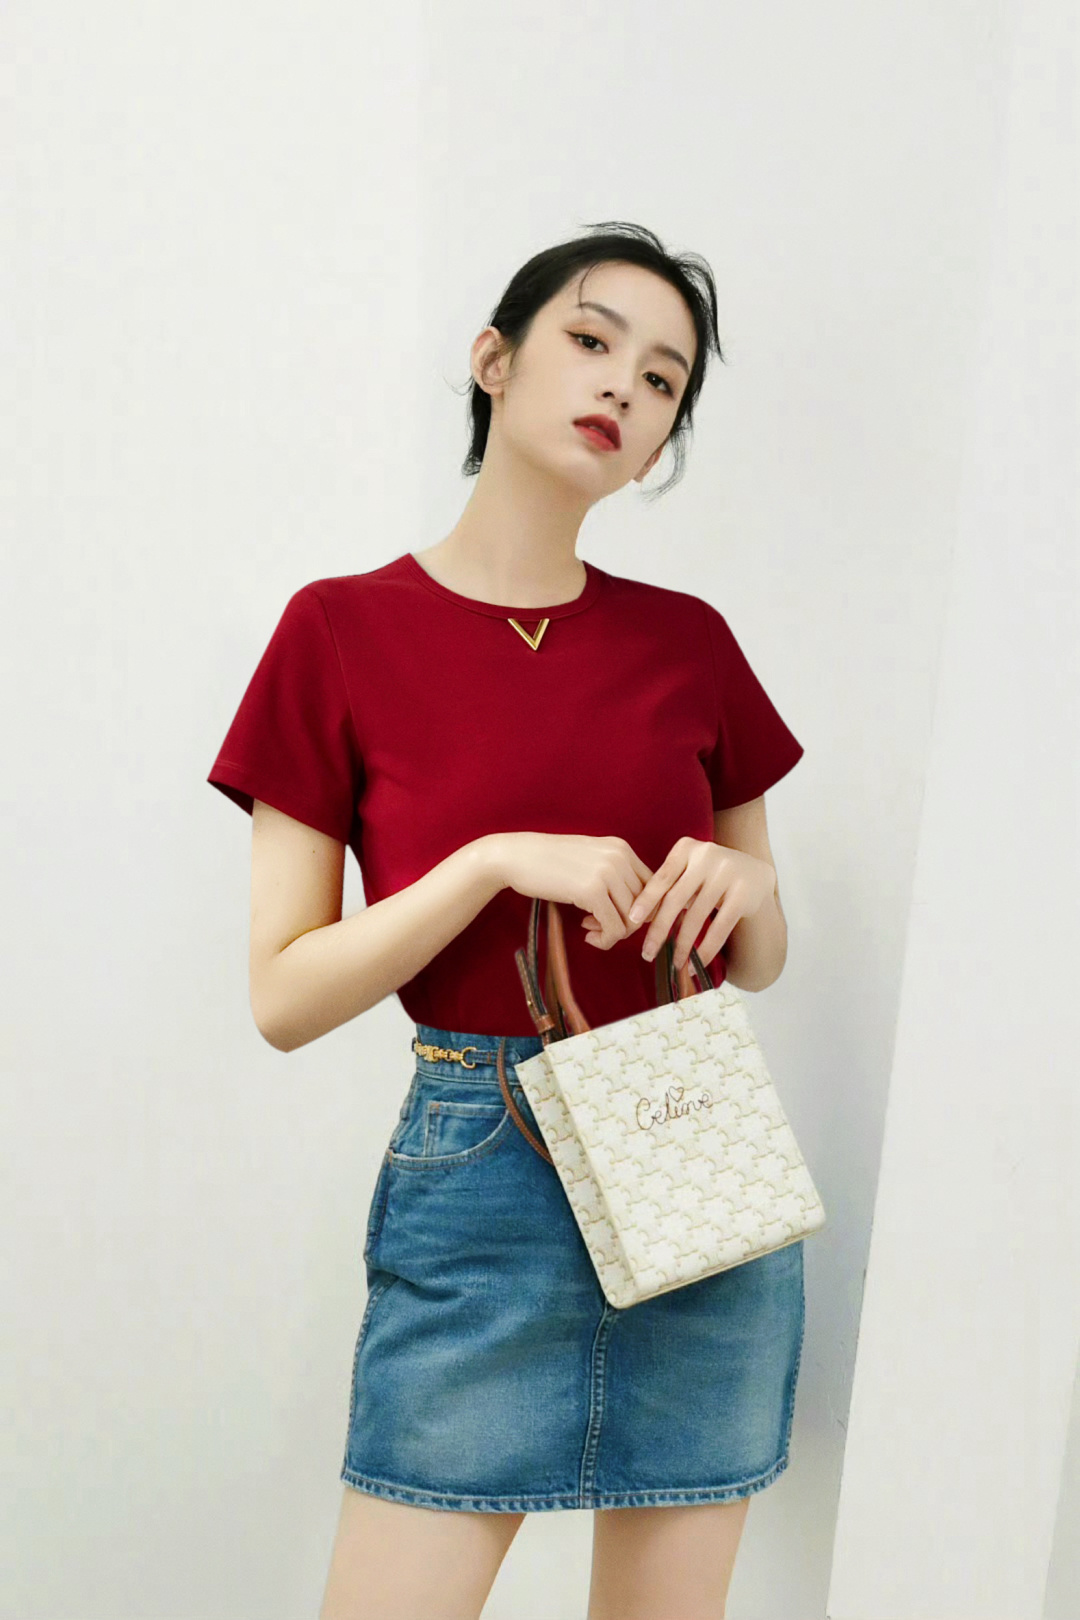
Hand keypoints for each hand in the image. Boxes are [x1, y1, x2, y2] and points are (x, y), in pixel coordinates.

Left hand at [581, 836, 775, 970]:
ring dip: (682, 945)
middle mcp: (707, 856)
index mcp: (687, 848)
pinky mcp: (744, 894)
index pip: (661, 878)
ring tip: (673, 963)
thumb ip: (668, 883)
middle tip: (646, 952)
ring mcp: (727, 874)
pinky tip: (696, 963)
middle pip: (675, 899)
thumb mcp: (689, 869)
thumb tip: (635, 917)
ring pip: (696, 917)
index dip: (645, 901)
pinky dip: (705, 949)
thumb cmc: (710, 875)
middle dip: (659, 930)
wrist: (756, 874)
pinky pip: (719, 928)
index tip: (632, 921)